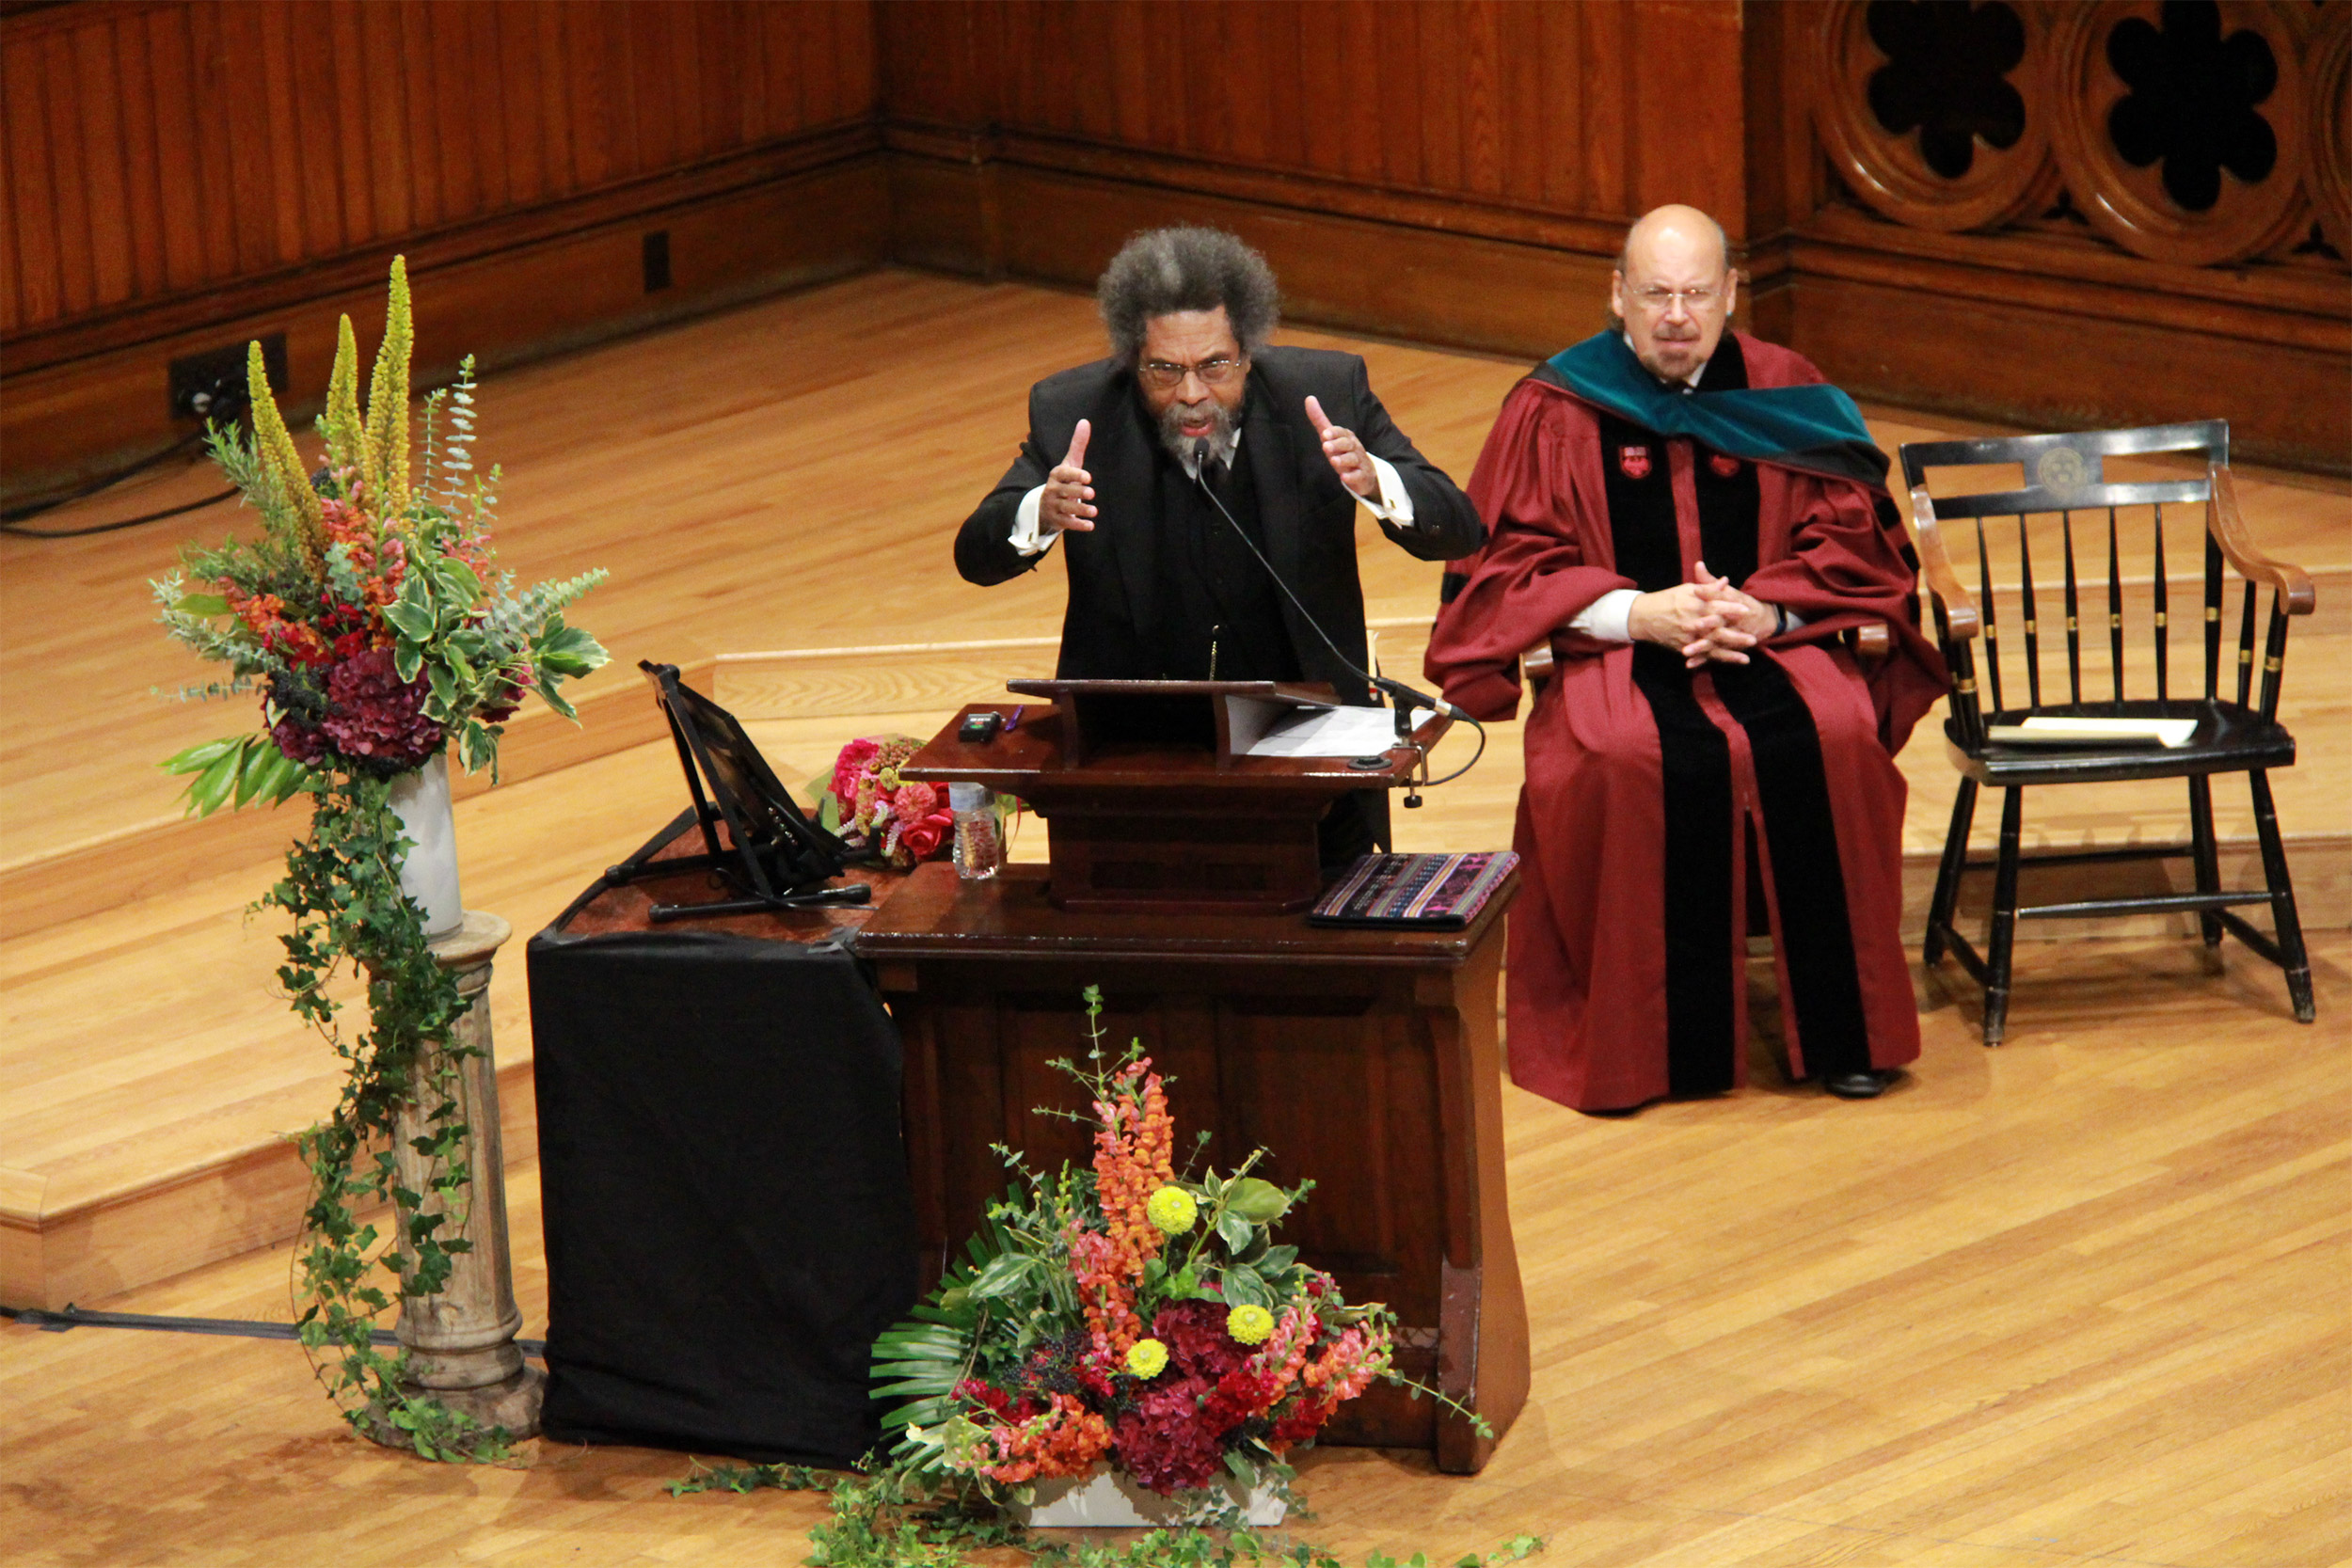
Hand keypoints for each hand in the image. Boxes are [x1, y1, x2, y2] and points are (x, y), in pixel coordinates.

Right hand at [1042, 420, 1094, 534]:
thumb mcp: (1069, 464)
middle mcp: (1053, 490)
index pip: (1064, 474)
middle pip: (1065, 491)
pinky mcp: (1056, 520)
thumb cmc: (1062, 481)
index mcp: (1057, 475)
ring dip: (1080, 510)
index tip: (1088, 477)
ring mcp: (1053, 506)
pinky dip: (1078, 525)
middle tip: (1092, 493)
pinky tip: (1090, 525)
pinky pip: (1066, 524)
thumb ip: (1077, 445)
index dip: (1075, 475)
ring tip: (1094, 511)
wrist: (1044, 505)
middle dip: (1077, 492)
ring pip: (1066, 508)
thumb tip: (1085, 421)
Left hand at [1304, 395, 1378, 499]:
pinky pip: (1358, 476)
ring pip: (1352, 459)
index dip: (1334, 433)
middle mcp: (1355, 448)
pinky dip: (1352, 477)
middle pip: (1348, 444)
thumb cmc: (1344, 452)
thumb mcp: (1331, 436)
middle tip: (1325, 446)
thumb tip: (1309, 398)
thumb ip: (1320, 419)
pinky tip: (1344, 477)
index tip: (1325, 434)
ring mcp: (1359, 462)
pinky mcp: (1361, 476)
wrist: (1365, 473)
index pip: (1342, 432)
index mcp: (1347, 437)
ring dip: (1343, 460)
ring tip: (1333, 461)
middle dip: (1337, 444)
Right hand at [1628, 561, 1779, 667]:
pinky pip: (1700, 656)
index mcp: (1693, 605)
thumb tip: (1726, 581)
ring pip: (1711, 647)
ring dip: (1729, 654)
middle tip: (1753, 639)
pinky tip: (1726, 664)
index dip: (1732, 608)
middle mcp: (1692, 622)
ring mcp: (1687, 637)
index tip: (1747, 610)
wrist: (1641, 617)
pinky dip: (1714, 661)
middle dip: (1735, 636)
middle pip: (1717, 630)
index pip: (1716, 606)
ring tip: (1746, 659)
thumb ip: (1707, 588)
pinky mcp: (1682, 647)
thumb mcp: (1686, 589)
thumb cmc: (1666, 599)